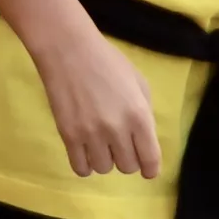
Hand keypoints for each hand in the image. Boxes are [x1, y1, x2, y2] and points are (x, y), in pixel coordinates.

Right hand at [36, 18, 164, 180]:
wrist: (68, 50)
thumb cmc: (107, 61)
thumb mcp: (139, 82)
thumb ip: (145, 113)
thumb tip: (143, 140)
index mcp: (139, 116)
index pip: (150, 160)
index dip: (151, 169)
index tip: (146, 168)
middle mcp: (117, 130)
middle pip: (128, 167)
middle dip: (127, 158)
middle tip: (119, 145)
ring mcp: (91, 134)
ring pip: (104, 169)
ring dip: (105, 159)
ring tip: (99, 143)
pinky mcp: (68, 135)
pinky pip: (80, 168)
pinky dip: (85, 164)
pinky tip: (85, 151)